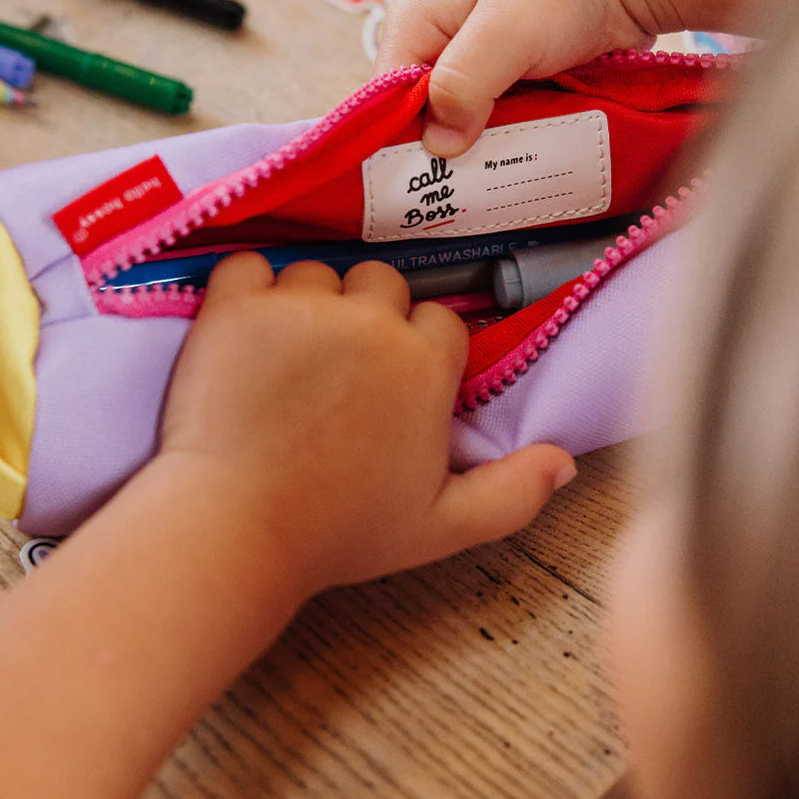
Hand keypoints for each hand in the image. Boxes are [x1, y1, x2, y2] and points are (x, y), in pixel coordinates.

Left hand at [160, 253, 575, 595]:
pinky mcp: (236, 306)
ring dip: (308, 304)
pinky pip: (250, 266)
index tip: (390, 386)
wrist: (233, 529)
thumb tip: (564, 461)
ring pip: (317, 274)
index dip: (416, 351)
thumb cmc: (338, 532)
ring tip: (287, 359)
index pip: (437, 321)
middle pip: (382, 284)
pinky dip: (246, 288)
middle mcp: (369, 322)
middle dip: (367, 316)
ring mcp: (300, 309)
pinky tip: (245, 330)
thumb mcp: (441, 527)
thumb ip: (511, 494)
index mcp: (423, 365)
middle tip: (336, 370)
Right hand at [374, 0, 661, 157]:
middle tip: (469, 186)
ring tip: (498, 179)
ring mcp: (474, 61)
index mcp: (416, 20)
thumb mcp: (506, 32)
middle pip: (419, 117)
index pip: (384, 98)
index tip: (429, 179)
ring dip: (479, 151)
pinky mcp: (508, 77)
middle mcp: (437, 41)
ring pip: (458, 125)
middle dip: (443, 151)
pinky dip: (506, 141)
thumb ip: (463, 85)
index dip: (401, 139)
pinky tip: (521, 158)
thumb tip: (437, 147)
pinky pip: (493, 122)